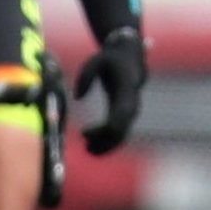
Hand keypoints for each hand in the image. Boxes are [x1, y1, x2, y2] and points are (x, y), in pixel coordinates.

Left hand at [75, 27, 146, 155]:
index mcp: (126, 90)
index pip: (120, 115)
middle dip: (105, 141)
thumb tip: (78, 98)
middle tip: (85, 147)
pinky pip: (121, 133)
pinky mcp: (127, 114)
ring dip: (107, 145)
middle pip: (122, 129)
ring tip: (88, 150)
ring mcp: (131, 111)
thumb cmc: (110, 60)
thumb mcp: (96, 61)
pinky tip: (93, 147)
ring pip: (122, 134)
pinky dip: (109, 142)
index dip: (105, 128)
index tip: (85, 133)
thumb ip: (86, 77)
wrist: (130, 59)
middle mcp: (132, 104)